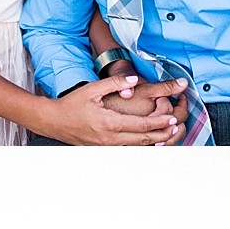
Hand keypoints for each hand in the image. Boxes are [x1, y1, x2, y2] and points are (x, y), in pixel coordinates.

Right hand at [41, 75, 183, 144]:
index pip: (141, 125)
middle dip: (162, 134)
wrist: (53, 121)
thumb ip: (116, 83)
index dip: (159, 123)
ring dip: (153, 142)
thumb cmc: (71, 104)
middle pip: (143, 139)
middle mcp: (109, 137)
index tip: (172, 119)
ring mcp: (105, 145)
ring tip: (166, 136)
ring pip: (135, 146)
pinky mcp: (101, 148)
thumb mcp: (92, 89)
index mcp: (109, 122)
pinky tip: (147, 141)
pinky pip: (125, 148)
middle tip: (176, 129)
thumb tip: (135, 80)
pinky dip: (139, 145)